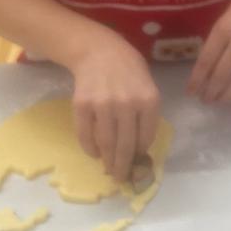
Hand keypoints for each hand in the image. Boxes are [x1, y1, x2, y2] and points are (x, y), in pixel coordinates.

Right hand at [65, 28, 160, 181]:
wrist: (99, 52)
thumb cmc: (129, 70)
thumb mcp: (148, 87)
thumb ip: (146, 115)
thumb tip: (139, 148)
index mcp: (149, 100)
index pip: (146, 137)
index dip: (141, 153)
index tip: (138, 163)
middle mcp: (127, 104)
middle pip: (125, 145)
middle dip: (124, 166)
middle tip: (122, 179)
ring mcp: (103, 105)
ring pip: (106, 143)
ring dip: (108, 161)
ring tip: (110, 170)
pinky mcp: (82, 106)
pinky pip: (86, 134)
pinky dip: (90, 148)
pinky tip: (95, 154)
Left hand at [188, 0, 230, 104]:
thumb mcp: (228, 12)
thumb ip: (220, 35)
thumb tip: (210, 59)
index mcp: (224, 28)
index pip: (206, 61)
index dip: (197, 79)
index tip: (191, 92)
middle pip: (222, 73)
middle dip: (211, 90)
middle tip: (206, 100)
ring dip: (230, 94)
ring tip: (221, 103)